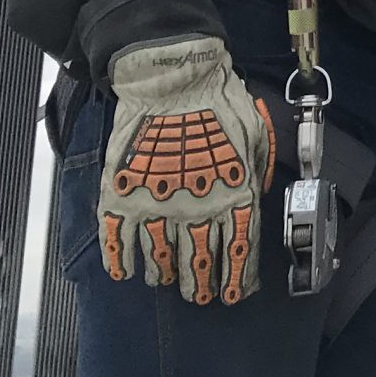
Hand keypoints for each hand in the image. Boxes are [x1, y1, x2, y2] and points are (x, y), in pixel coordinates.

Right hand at [98, 35, 275, 304]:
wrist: (173, 78)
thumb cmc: (219, 100)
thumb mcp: (256, 134)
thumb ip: (256, 170)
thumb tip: (257, 193)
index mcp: (232, 194)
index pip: (238, 249)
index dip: (236, 277)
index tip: (234, 295)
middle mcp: (195, 208)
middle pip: (199, 261)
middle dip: (201, 284)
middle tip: (200, 297)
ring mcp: (157, 205)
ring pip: (161, 256)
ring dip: (165, 275)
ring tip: (167, 283)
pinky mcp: (123, 196)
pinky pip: (118, 239)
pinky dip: (119, 260)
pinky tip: (123, 272)